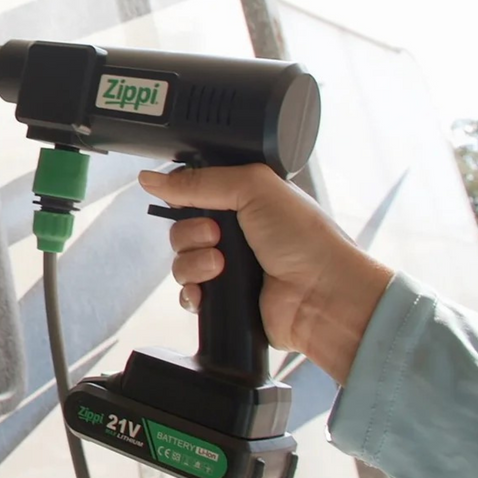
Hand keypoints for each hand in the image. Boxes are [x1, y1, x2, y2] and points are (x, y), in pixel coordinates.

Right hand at [137, 163, 393, 384]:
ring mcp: (230, 268)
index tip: (191, 202)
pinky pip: (188, 294)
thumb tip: (152, 178)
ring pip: (181, 262)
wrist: (325, 296)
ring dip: (193, 263)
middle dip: (191, 233)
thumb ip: (200, 181)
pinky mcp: (226, 299)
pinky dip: (193, 292)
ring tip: (221, 266)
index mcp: (246, 201)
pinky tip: (209, 290)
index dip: (186, 198)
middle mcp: (237, 234)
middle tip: (217, 236)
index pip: (195, 194)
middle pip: (182, 229)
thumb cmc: (306, 240)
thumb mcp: (253, 188)